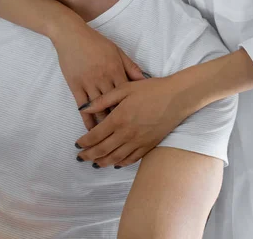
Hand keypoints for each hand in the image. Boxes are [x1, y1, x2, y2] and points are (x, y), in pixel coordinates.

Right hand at [54, 21, 144, 130]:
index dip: (133, 110)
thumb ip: (130, 66)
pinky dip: (88, 121)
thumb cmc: (96, 42)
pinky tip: (92, 131)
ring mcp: (88, 83)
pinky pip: (83, 108)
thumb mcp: (117, 51)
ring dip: (105, 126)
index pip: (127, 95)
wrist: (72, 35)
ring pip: (99, 109)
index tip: (140, 123)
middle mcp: (103, 78)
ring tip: (111, 140)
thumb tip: (145, 80)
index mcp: (116, 70)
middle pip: (114, 105)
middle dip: (121, 122)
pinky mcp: (75, 86)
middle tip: (127, 137)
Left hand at [75, 72, 195, 167]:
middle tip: (80, 158)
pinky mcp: (148, 146)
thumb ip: (103, 100)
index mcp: (118, 118)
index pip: (95, 135)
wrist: (177, 97)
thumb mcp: (124, 88)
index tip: (76, 145)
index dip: (84, 142)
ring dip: (102, 162)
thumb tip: (84, 108)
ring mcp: (138, 142)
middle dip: (89, 155)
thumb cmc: (150, 89)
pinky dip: (120, 163)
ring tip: (94, 163)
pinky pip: (131, 159)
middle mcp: (126, 133)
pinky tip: (115, 163)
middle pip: (102, 150)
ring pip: (116, 158)